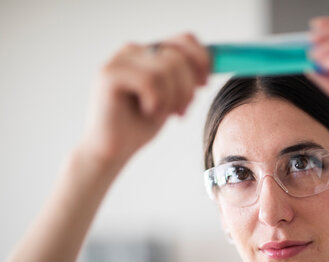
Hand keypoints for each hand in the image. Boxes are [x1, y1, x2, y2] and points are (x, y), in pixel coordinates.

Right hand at [82, 33, 209, 165]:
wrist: (112, 150)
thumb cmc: (140, 125)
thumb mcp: (172, 97)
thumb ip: (187, 76)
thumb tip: (215, 61)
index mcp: (149, 53)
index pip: (185, 40)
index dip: (202, 60)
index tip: (204, 84)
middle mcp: (133, 51)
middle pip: (179, 56)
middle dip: (187, 87)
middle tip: (181, 110)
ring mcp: (119, 61)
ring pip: (166, 69)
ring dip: (171, 98)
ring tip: (161, 113)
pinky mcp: (109, 74)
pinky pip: (151, 81)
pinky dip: (157, 102)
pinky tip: (146, 112)